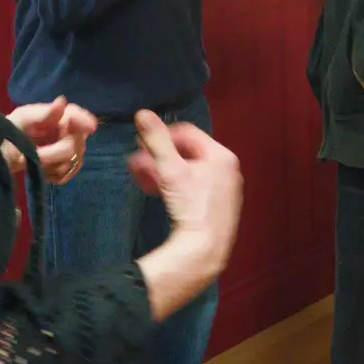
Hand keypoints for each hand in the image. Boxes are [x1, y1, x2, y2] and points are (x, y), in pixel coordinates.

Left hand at [6, 97, 96, 185]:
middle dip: (54, 153)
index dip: (84, 120)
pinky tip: (41, 170)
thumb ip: (42, 113)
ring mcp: (69, 150)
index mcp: (58, 116)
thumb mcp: (20, 119)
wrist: (2, 154)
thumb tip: (62, 102)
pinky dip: (53, 174)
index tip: (91, 127)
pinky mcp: (66, 168)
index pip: (77, 116)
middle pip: (76, 144)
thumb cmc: (10, 132)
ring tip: (34, 161)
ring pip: (73, 161)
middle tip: (36, 154)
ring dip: (52, 165)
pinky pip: (68, 173)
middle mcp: (69, 132)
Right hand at [129, 112, 242, 269]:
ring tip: (140, 178)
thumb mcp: (170, 170)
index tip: (141, 142)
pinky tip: (155, 193)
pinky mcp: (216, 207)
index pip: (188, 133)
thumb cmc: (190, 207)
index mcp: (222, 155)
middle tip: (135, 162)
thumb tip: (142, 113)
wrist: (203, 250)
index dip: (162, 135)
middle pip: (186, 153)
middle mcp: (227, 170)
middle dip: (158, 156)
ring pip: (187, 172)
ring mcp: (223, 190)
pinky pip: (192, 188)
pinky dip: (173, 186)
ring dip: (161, 171)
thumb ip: (156, 140)